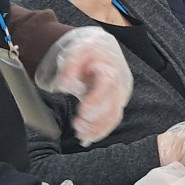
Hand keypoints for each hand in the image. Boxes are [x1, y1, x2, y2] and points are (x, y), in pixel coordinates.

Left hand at [34, 26, 132, 143]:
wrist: (104, 48)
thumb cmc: (91, 50)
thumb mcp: (78, 51)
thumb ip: (70, 67)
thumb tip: (63, 85)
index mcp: (111, 70)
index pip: (107, 86)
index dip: (96, 100)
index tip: (82, 111)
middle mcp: (120, 84)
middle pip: (112, 106)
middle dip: (95, 120)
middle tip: (77, 126)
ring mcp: (120, 95)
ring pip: (114, 116)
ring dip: (98, 128)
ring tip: (81, 134)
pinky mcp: (117, 102)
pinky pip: (113, 119)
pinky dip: (102, 130)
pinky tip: (89, 137)